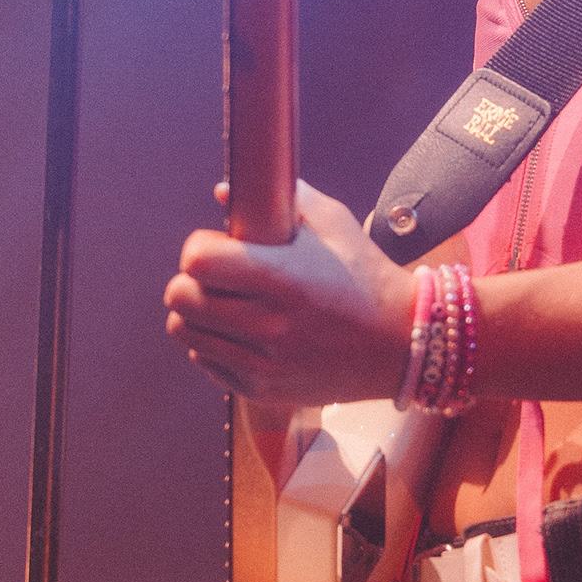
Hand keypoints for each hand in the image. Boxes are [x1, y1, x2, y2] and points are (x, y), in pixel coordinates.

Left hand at [165, 181, 413, 403]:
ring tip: (220, 305)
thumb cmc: (365, 276)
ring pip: (184, 332)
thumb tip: (224, 192)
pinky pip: (205, 363)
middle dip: (190, 281)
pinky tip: (238, 334)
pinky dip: (212, 346)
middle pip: (181, 298)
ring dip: (195, 315)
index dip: (198, 249)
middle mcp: (269, 324)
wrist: (400, 343)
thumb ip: (284, 198)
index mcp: (282, 277)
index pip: (197, 262)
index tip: (215, 248)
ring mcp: (264, 362)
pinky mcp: (262, 389)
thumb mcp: (334, 224)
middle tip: (213, 278)